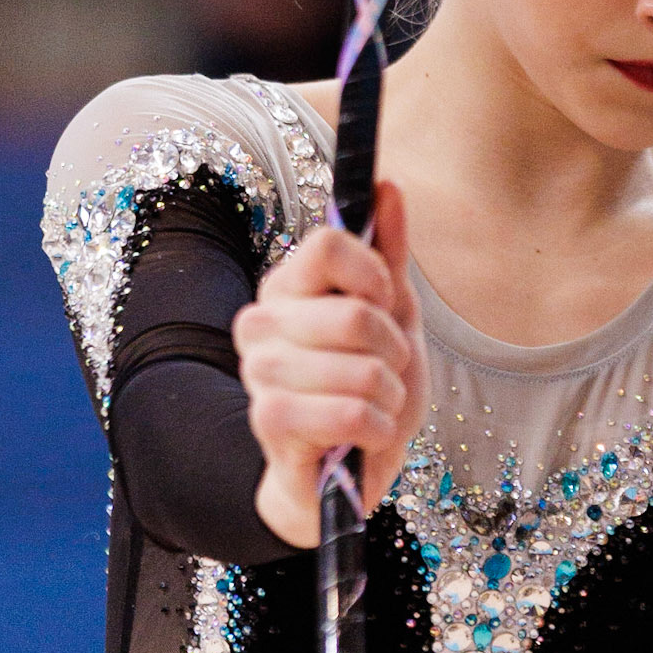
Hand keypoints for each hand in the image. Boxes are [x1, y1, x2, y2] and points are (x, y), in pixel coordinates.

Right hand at [234, 181, 428, 546]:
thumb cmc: (368, 383)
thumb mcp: (391, 313)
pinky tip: (364, 435)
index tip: (385, 301)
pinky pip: (349, 413)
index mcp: (286, 286)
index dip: (374, 273)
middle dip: (393, 350)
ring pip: (361, 369)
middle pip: (355, 313)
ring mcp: (260, 372)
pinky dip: (376, 428)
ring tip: (373, 405)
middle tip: (384, 369)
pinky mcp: (269, 421)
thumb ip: (388, 251)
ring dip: (388, 395)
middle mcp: (261, 321)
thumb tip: (387, 185)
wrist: (346, 468)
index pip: (327, 244)